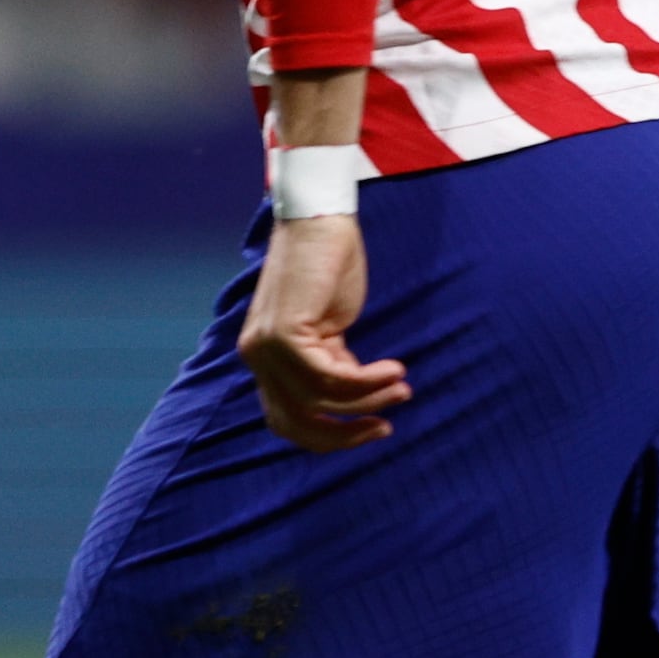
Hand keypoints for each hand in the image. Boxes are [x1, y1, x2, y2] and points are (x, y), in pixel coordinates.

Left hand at [234, 212, 407, 449]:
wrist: (319, 220)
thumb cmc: (328, 269)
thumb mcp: (330, 328)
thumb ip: (333, 362)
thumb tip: (356, 395)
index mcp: (264, 359)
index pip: (287, 421)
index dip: (329, 437)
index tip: (372, 427)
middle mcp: (257, 358)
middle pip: (296, 424)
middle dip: (345, 434)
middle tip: (385, 426)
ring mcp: (266, 347)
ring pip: (319, 401)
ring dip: (368, 400)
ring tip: (402, 387)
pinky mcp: (285, 332)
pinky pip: (330, 377)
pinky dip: (366, 381)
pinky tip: (394, 371)